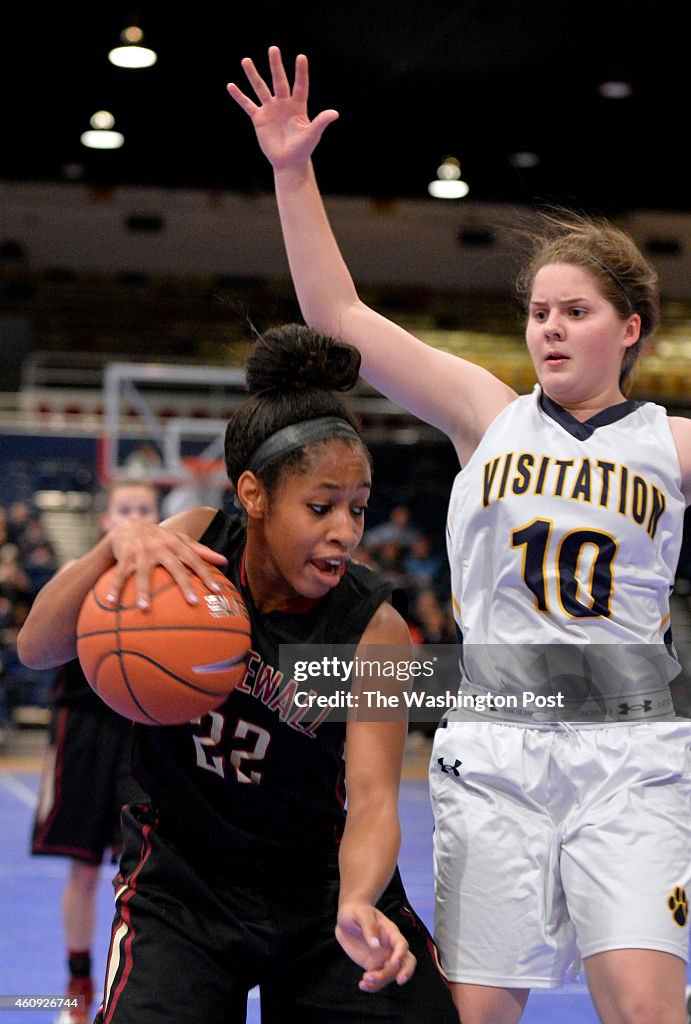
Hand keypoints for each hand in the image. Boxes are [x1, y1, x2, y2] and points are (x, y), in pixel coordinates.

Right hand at [106, 520, 226, 609]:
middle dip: (184, 584)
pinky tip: (111, 603)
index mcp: (176, 544)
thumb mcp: (180, 540)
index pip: (195, 560)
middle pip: (174, 567)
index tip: (217, 591)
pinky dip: (115, 588)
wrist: (129, 524)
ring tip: (144, 609)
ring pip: (143, 573)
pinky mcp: (124, 555)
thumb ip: (201, 550)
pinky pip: (119, 574)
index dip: (207, 574)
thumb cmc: (160, 538)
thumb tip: (224, 561)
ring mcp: (141, 551)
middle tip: (193, 602)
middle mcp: (160, 547)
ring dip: (143, 591)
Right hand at [227, 45, 338, 169]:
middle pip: (279, 81)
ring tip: (246, 60)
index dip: (301, 72)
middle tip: (273, 49)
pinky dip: (239, 96)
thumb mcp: (312, 135)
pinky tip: (231, 86)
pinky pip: (248, 105)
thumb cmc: (303, 149)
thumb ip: (321, 122)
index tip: (301, 57)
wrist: (288, 162)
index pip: (300, 85)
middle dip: (276, 66)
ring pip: (261, 88)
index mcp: (298, 106)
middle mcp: (284, 103)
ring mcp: (270, 109)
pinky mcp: (259, 118)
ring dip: (253, 75)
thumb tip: (335, 113)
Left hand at [336, 902, 415, 992]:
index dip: (401, 954)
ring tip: (364, 980)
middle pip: (406, 962)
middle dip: (405, 972)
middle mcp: (390, 947)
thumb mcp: (361, 914)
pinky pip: (378, 980)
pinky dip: (373, 986)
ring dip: (382, 980)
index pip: (402, 944)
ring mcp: (383, 958)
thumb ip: (369, 927)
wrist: (346, 919)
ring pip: (391, 974)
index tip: (393, 962)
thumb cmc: (356, 912)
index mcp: (391, 932)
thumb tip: (376, 944)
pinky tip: (362, 985)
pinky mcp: (374, 966)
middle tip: (398, 981)